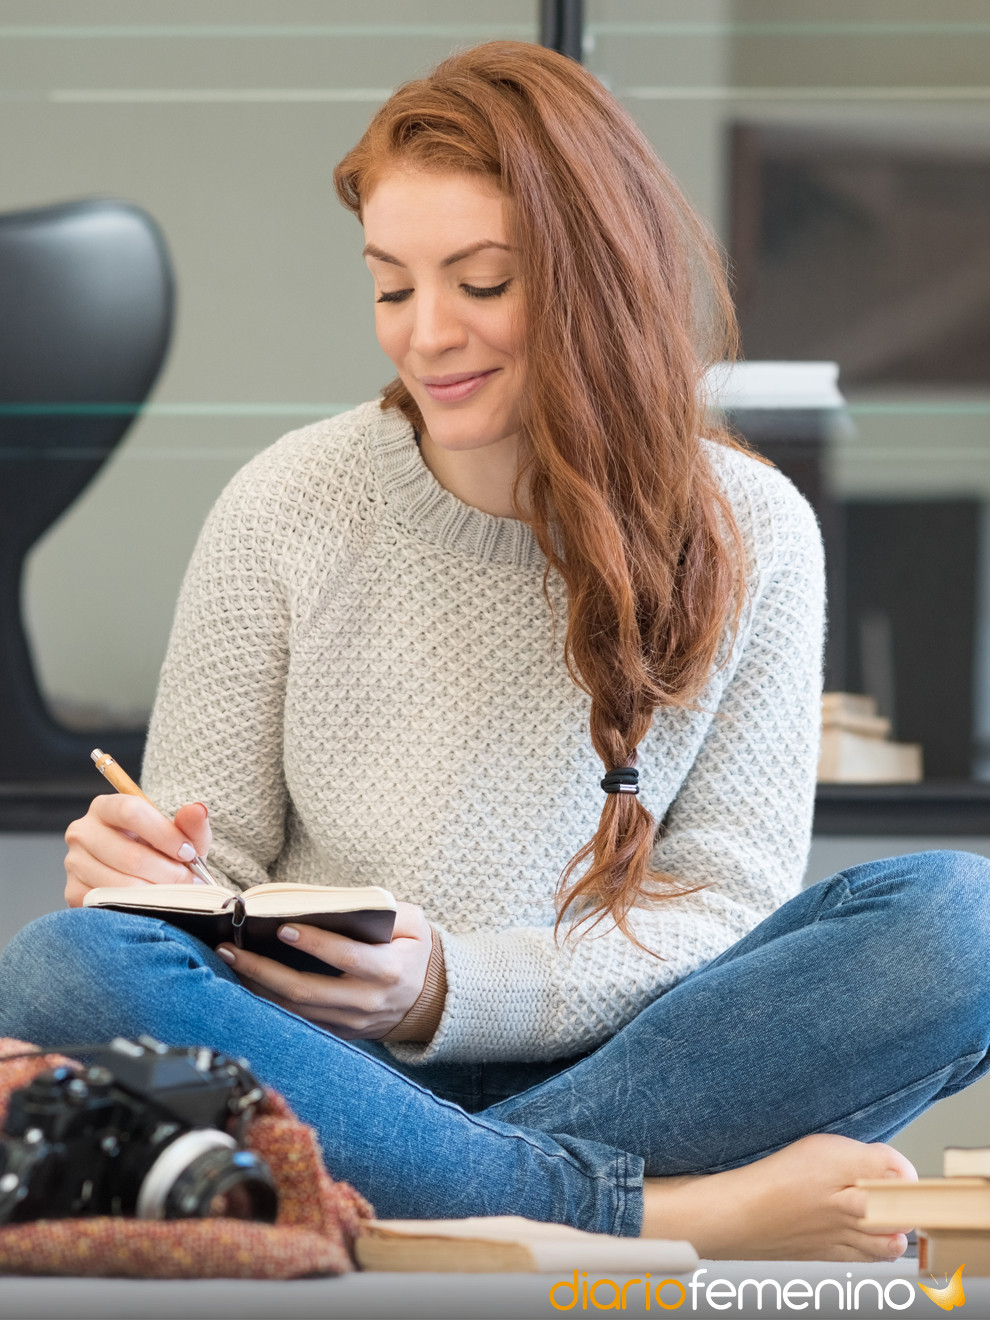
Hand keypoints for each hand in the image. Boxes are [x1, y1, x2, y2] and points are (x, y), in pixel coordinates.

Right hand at [64, 796, 211, 908]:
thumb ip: (191, 823)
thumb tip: (197, 811)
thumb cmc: (160, 849)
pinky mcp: (74, 892)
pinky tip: (154, 905)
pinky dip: (138, 908)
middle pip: (129, 855)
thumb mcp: (180, 835)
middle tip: (190, 882)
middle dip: (167, 872)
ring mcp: (74, 863)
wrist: (143, 874)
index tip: (188, 852)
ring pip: (121, 884)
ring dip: (157, 893)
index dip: (164, 834)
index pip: (131, 812)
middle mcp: (83, 832)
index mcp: (106, 807)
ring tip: (177, 894)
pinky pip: (110, 904)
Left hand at [215, 901, 432, 1039]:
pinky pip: (298, 1020)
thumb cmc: (413, 952)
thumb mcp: (415, 925)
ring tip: (230, 960)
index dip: (315, 943)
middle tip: (232, 948)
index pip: (346, 957)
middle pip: (307, 990)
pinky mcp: (338, 1033)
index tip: (283, 927)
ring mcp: (350, 1022)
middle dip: (264, 969)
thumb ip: (388, 911)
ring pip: (295, 1009)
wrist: (426, 999)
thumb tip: (343, 904)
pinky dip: (268, 1002)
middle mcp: (366, 1001)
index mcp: (388, 970)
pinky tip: (246, 981)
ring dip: (257, 986)